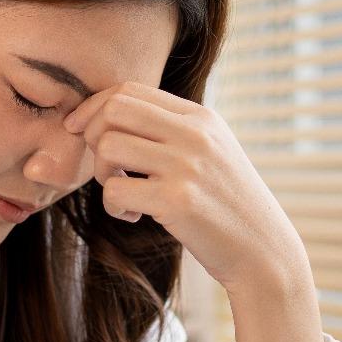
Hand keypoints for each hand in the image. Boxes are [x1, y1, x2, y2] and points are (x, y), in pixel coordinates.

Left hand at [62, 81, 309, 295]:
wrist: (264, 251)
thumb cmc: (224, 203)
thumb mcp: (208, 151)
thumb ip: (168, 129)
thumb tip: (105, 112)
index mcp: (200, 117)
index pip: (129, 90)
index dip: (93, 107)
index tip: (78, 128)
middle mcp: (194, 134)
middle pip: (114, 109)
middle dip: (92, 134)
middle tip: (105, 165)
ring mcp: (187, 166)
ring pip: (108, 146)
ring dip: (101, 173)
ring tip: (122, 192)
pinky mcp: (177, 201)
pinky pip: (113, 190)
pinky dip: (112, 207)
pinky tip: (134, 216)